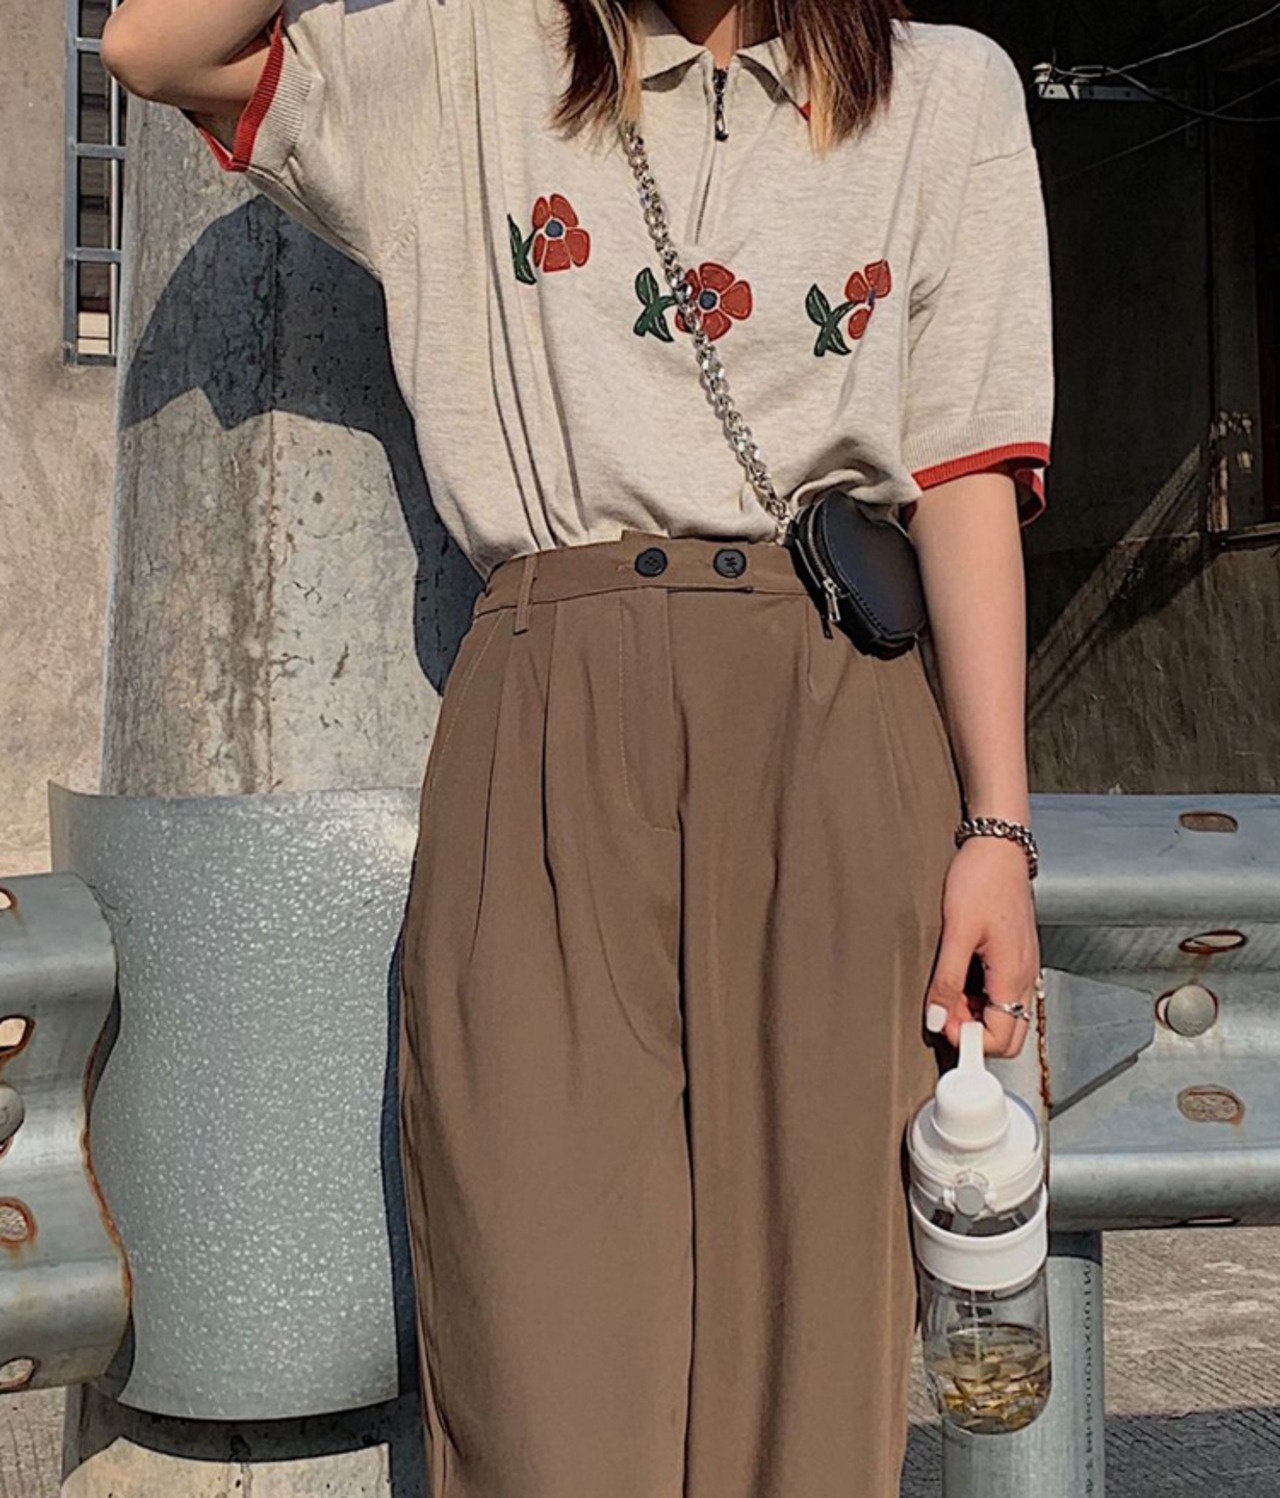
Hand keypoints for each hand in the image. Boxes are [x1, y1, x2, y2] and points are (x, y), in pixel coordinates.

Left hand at [924, 836, 1039, 1057]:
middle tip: (942, 1012)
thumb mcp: (957, 932)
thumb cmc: (981, 880)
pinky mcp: (1015, 957)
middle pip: (1008, 1034)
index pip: (1002, 1039)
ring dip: (973, 1013)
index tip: (942, 1026)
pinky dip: (979, 996)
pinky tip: (959, 976)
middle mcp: (1025, 977)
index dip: (969, 1041)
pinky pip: (1002, 994)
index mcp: (1014, 976)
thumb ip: (947, 981)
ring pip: (1004, 1014)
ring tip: (946, 989)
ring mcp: (1023, 968)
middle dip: (973, 1033)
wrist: (999, 848)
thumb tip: (937, 1021)